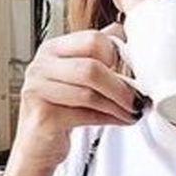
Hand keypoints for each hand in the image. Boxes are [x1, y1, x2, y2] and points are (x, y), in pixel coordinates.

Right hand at [13, 24, 140, 169]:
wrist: (38, 145)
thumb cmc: (59, 109)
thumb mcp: (76, 76)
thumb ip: (96, 54)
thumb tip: (123, 30)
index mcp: (52, 49)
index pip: (91, 39)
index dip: (116, 54)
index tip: (130, 68)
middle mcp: (41, 66)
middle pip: (91, 68)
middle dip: (120, 86)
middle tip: (137, 97)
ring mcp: (38, 91)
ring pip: (89, 94)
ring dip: (118, 105)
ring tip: (132, 111)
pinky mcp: (43, 117)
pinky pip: (85, 115)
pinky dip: (109, 119)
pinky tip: (121, 120)